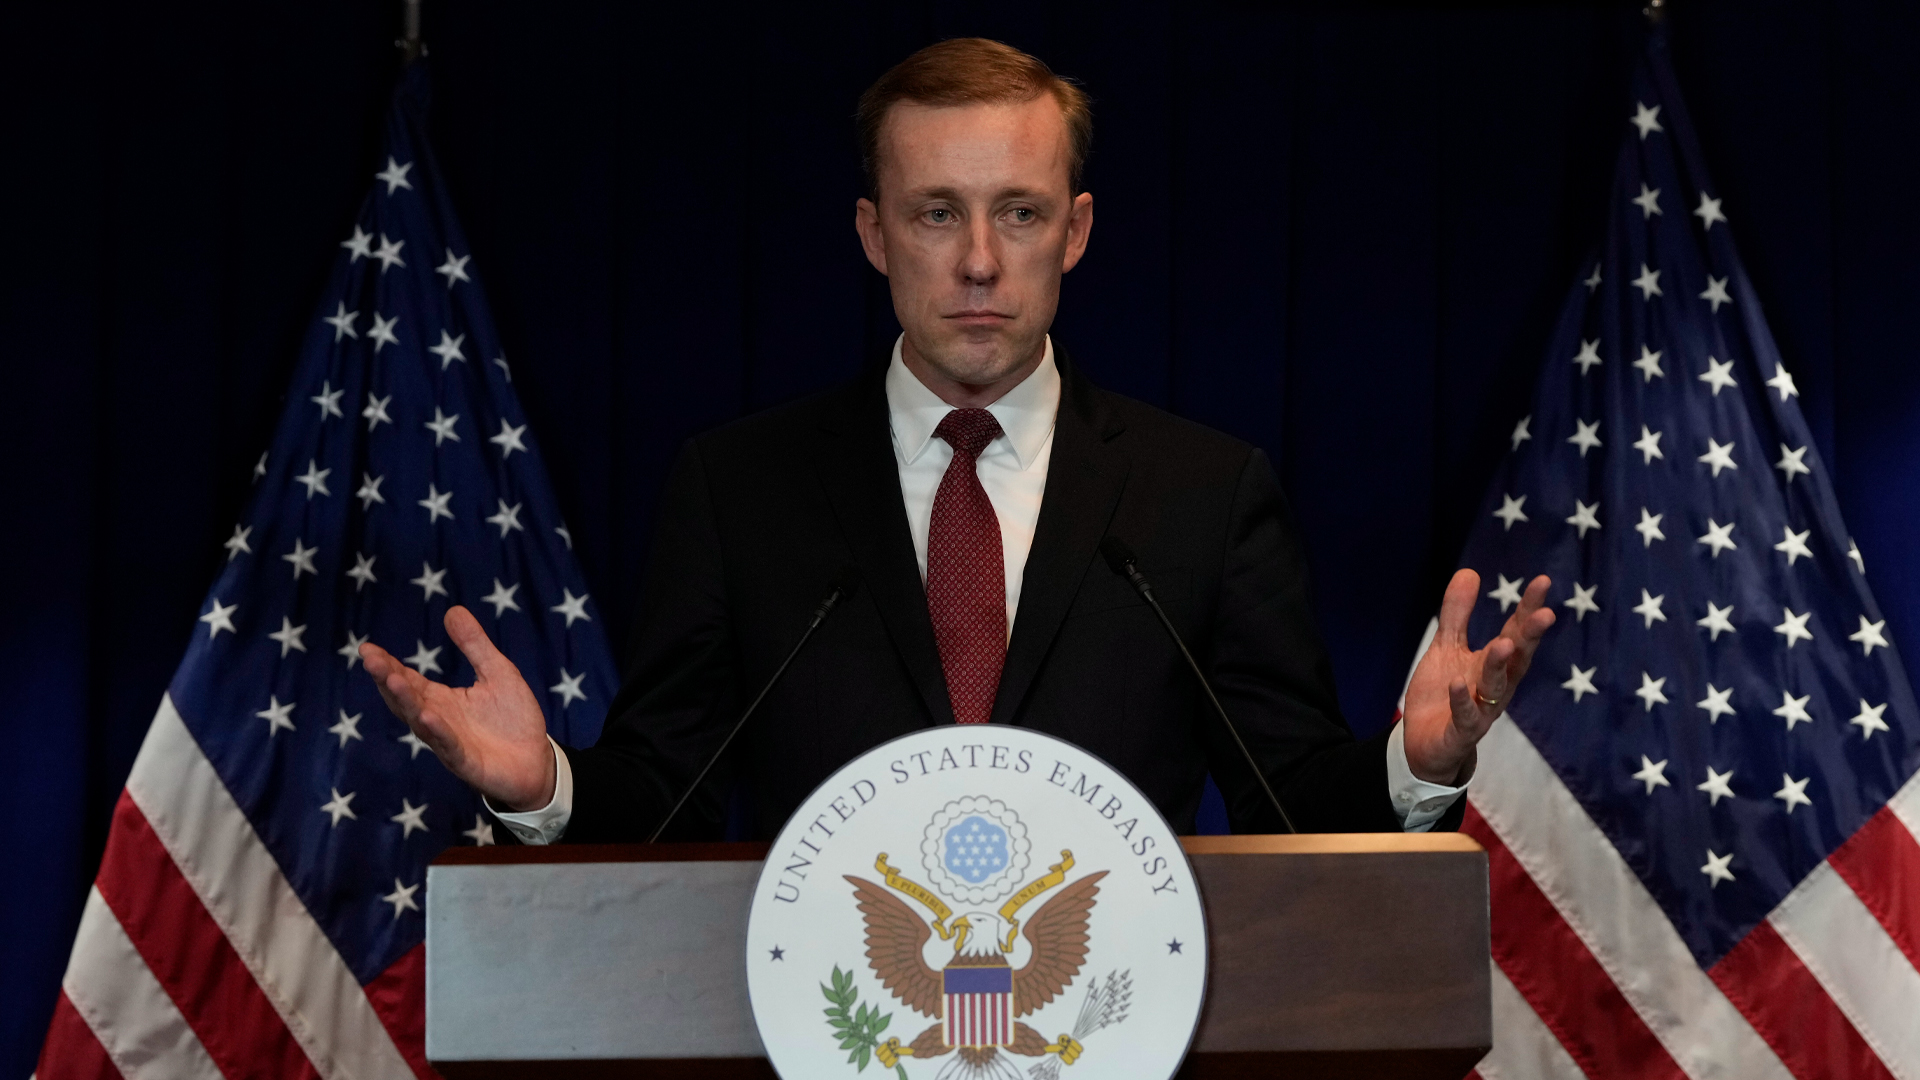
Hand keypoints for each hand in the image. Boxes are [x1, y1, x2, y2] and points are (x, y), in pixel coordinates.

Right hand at [360, 606, 555, 810]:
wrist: (537, 760)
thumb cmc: (513, 718)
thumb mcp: (497, 672)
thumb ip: (474, 645)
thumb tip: (452, 609)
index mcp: (441, 700)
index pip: (408, 680)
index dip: (388, 665)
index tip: (367, 649)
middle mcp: (438, 721)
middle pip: (406, 699)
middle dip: (388, 679)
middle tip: (371, 660)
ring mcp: (450, 743)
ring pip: (421, 722)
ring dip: (406, 702)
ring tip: (392, 680)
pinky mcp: (467, 762)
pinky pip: (449, 747)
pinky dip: (437, 732)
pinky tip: (427, 716)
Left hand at [1402, 570, 1554, 784]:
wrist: (1424, 743)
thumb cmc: (1444, 692)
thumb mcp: (1447, 647)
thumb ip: (1457, 614)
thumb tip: (1470, 572)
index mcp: (1496, 664)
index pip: (1516, 632)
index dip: (1529, 609)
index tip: (1542, 582)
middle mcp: (1496, 687)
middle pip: (1516, 658)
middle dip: (1530, 637)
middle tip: (1545, 614)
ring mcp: (1481, 711)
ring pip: (1496, 688)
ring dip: (1499, 666)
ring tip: (1503, 643)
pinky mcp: (1461, 733)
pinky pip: (1465, 718)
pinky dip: (1462, 701)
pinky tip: (1457, 684)